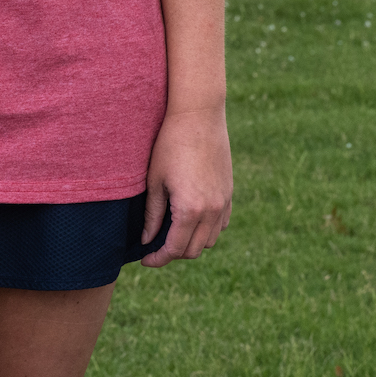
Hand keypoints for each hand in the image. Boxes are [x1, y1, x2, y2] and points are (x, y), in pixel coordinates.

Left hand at [141, 104, 231, 265]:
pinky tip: (190, 220)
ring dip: (191, 242)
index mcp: (190, 209)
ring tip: (171, 232)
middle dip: (173, 253)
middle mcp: (212, 211)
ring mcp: (224, 203)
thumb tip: (148, 240)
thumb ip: (152, 215)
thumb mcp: (155, 180)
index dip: (158, 259)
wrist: (199, 117)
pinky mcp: (229, 193)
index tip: (145, 260)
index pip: (175, 249)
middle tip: (155, 246)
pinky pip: (220, 224)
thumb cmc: (170, 145)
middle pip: (193, 249)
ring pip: (209, 240)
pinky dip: (206, 230)